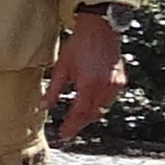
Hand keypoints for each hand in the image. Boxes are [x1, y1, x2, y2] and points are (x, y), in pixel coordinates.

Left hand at [51, 7, 125, 141]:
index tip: (63, 135)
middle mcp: (105, 87)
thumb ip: (53, 90)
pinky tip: (89, 105)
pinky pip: (109, 100)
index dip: (71, 126)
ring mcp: (115, 85)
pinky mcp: (121, 81)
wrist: (100, 30)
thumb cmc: (78, 46)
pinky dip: (99, 105)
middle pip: (92, 114)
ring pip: (102, 109)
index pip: (79, 113)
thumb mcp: (61, 67)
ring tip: (76, 120)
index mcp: (88, 84)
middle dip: (79, 124)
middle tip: (68, 130)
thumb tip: (43, 107)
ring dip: (89, 116)